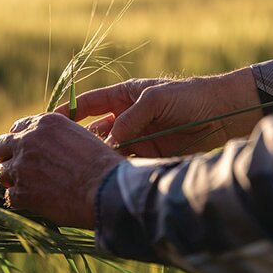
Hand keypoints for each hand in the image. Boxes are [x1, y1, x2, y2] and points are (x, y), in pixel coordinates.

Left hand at [0, 113, 122, 228]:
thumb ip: (57, 138)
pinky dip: (20, 200)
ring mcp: (21, 166)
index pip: (17, 128)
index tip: (27, 152)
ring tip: (30, 188)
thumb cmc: (103, 165)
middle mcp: (28, 140)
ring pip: (1, 172)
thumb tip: (48, 147)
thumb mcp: (81, 137)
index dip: (20, 141)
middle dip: (7, 157)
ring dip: (12, 180)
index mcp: (43, 123)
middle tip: (19, 169)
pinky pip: (10, 196)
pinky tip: (35, 203)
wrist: (106, 190)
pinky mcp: (20, 191)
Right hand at [56, 68, 261, 156]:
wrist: (224, 115)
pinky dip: (114, 168)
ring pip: (106, 150)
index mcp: (123, 97)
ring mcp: (135, 137)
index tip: (48, 122)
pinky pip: (124, 162)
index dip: (68, 112)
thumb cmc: (191, 96)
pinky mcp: (147, 154)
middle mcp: (125, 118)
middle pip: (93, 131)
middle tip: (61, 154)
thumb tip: (110, 138)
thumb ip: (132, 115)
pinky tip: (103, 176)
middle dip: (77, 141)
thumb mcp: (158, 98)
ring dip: (96, 158)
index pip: (88, 104)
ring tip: (78, 169)